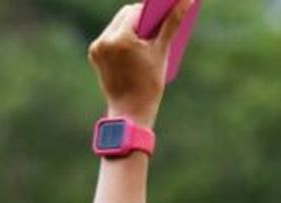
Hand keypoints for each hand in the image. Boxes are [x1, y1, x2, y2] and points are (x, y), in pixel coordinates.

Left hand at [88, 0, 192, 127]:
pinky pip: (110, 38)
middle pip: (125, 15)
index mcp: (121, 38)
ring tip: (147, 34)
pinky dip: (122, 38)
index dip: (152, 10)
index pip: (137, 10)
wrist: (130, 112)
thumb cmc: (149, 85)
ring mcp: (97, 48)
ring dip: (131, 26)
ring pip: (117, 25)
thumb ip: (172, 23)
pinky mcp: (94, 55)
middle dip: (141, 17)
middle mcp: (105, 40)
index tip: (164, 12)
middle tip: (157, 23)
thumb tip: (186, 0)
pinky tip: (134, 44)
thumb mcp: (162, 51)